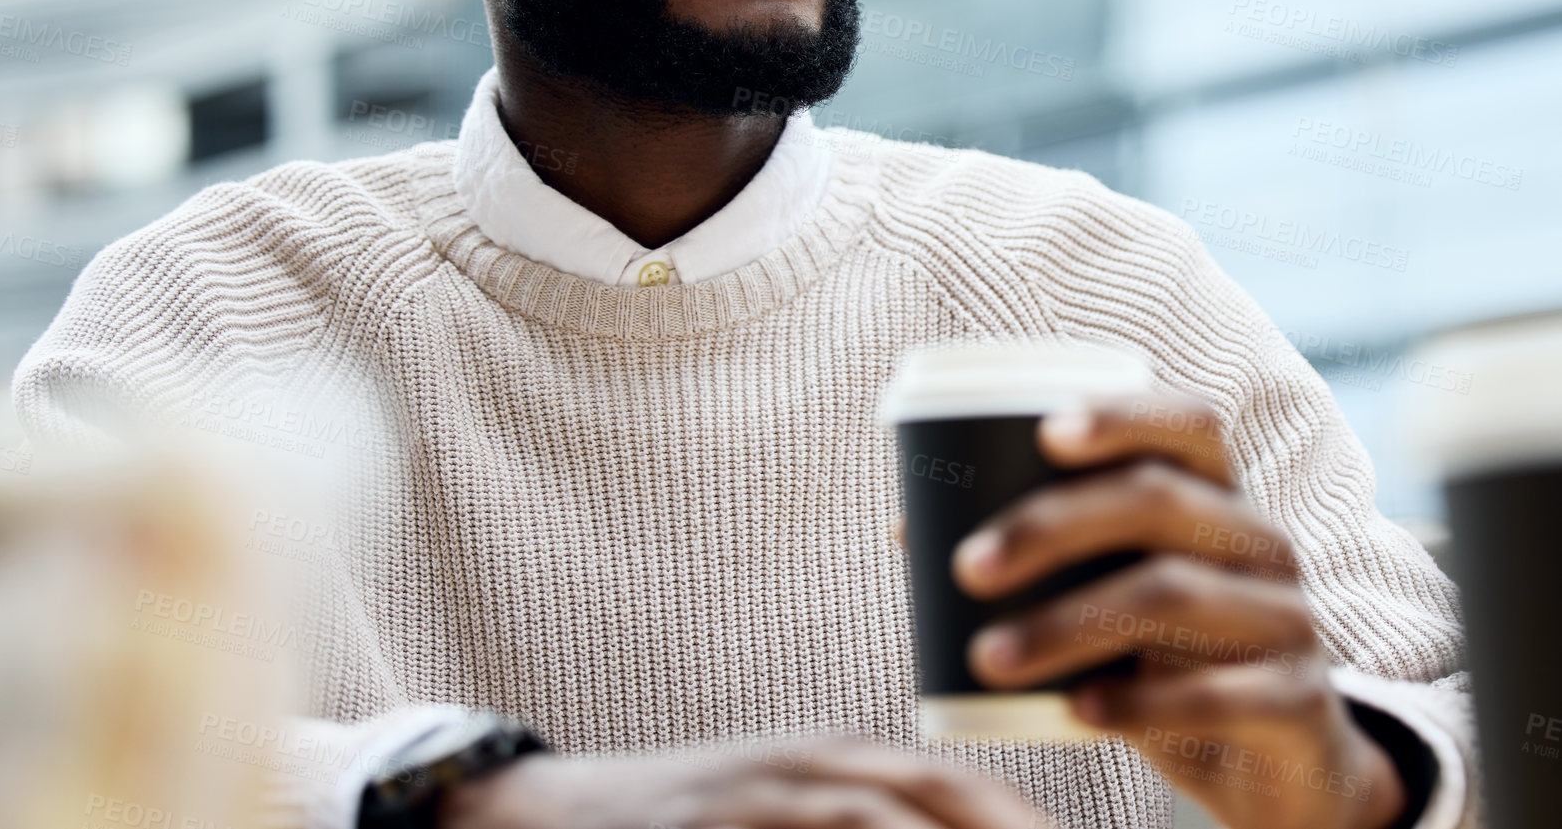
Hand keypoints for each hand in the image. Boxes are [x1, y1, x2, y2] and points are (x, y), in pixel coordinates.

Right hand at [437, 731, 1045, 828]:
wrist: (557, 816)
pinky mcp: (721, 823)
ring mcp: (761, 795)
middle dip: (1010, 825)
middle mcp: (807, 764)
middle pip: (934, 790)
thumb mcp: (775, 807)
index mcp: (833, 756)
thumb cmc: (685, 821)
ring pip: (875, 818)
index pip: (949, 780)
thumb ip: (849, 821)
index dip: (1021, 817)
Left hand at [895, 395, 1407, 828]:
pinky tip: (1079, 712)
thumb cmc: (1169, 651)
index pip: (1189, 422)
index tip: (1045, 432)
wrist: (1280, 764)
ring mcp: (1287, 618)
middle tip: (966, 566)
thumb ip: (1041, 554)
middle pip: (1160, 500)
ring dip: (1065, 624)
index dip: (1122, 415)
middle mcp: (1259, 541)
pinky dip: (1141, 701)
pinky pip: (1219, 692)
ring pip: (1173, 594)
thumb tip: (910, 523)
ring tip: (986, 657)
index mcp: (1216, 495)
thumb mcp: (1115, 591)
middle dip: (1051, 525)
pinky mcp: (1295, 701)